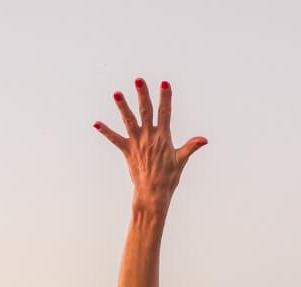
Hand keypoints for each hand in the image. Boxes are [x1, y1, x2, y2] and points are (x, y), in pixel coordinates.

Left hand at [94, 78, 206, 207]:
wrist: (152, 192)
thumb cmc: (169, 177)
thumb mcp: (181, 160)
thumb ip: (191, 147)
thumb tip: (204, 140)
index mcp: (163, 136)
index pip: (165, 112)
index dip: (165, 97)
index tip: (164, 83)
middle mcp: (149, 137)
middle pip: (145, 111)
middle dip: (142, 95)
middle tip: (138, 80)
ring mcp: (137, 143)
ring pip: (129, 121)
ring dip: (122, 107)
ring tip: (116, 93)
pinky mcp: (127, 151)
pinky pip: (114, 139)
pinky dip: (105, 131)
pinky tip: (96, 123)